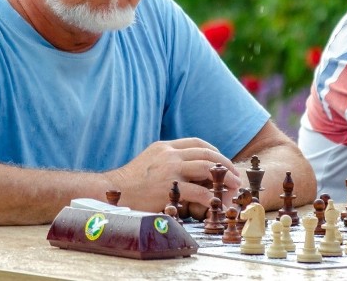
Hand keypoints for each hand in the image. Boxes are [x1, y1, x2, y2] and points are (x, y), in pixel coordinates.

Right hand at [104, 138, 240, 215]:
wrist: (112, 190)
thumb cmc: (130, 181)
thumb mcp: (149, 161)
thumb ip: (167, 161)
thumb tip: (186, 170)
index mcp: (165, 147)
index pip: (197, 143)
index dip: (214, 151)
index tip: (222, 161)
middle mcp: (169, 154)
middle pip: (206, 153)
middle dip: (224, 164)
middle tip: (235, 176)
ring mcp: (170, 169)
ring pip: (206, 168)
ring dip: (224, 178)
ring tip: (232, 188)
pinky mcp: (169, 187)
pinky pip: (198, 191)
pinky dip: (211, 197)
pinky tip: (217, 203)